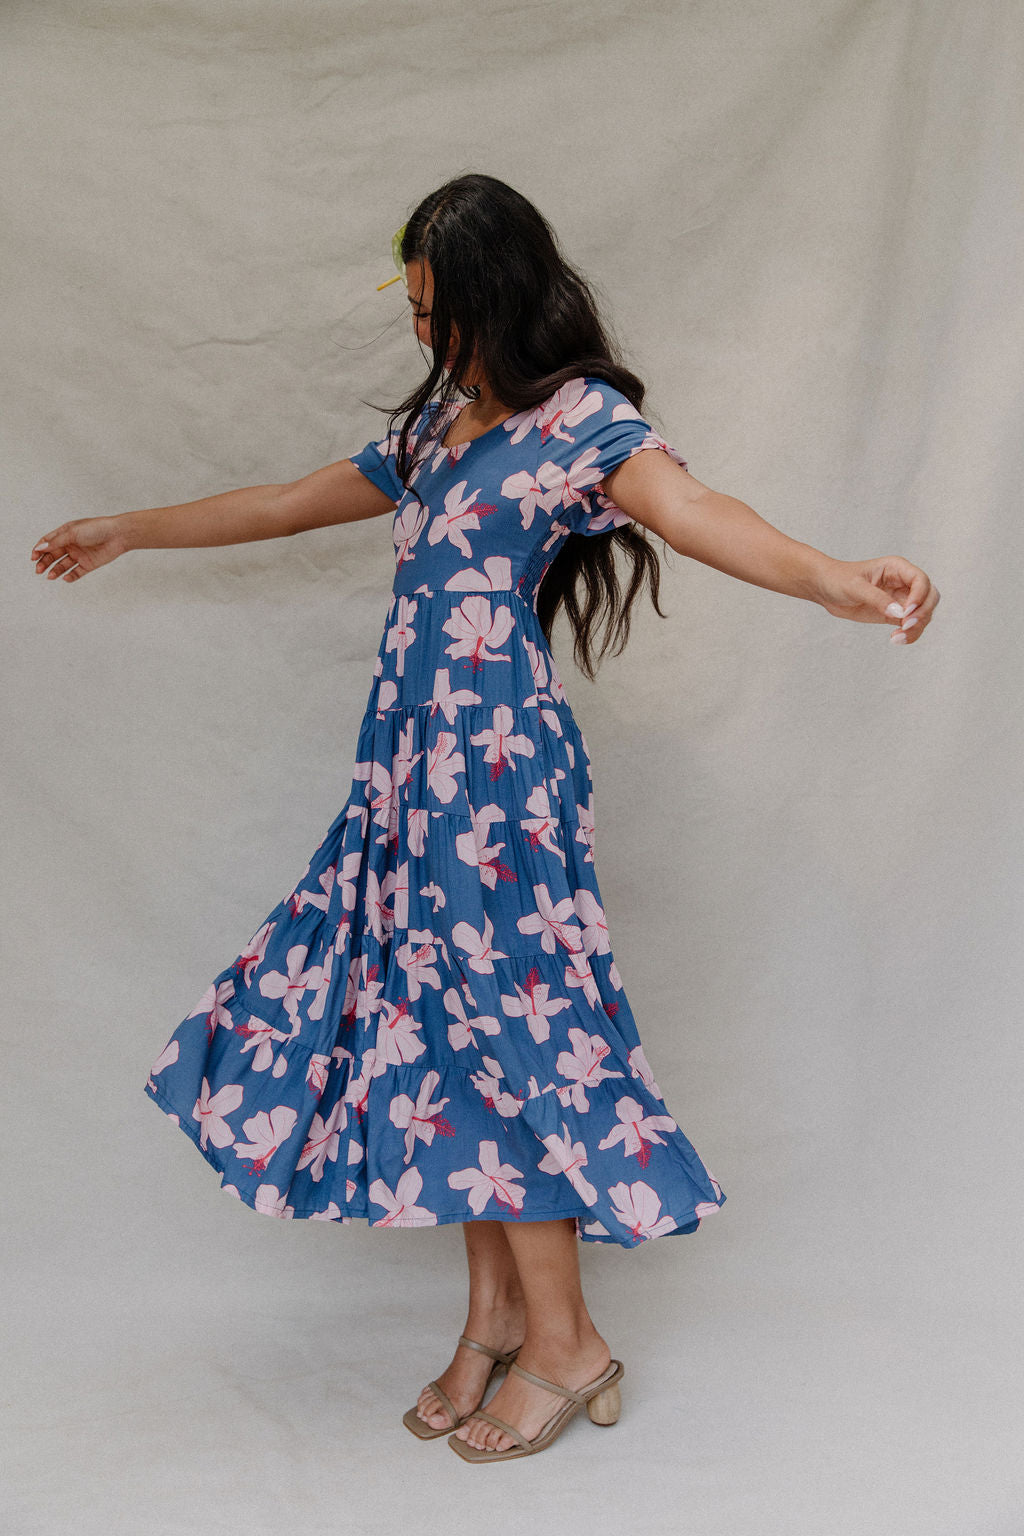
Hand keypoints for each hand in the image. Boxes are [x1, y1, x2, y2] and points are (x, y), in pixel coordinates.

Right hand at [30, 516, 130, 582]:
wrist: (118, 535)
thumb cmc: (96, 528)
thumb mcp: (72, 533)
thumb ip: (56, 542)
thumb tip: (39, 548)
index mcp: (65, 533)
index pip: (47, 542)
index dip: (39, 549)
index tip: (33, 557)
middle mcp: (71, 544)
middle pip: (53, 555)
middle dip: (44, 562)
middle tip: (38, 570)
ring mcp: (79, 555)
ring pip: (63, 565)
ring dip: (55, 571)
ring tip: (50, 576)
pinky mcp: (88, 564)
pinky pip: (76, 572)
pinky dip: (70, 576)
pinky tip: (65, 578)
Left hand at [813, 556, 939, 644]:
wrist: (825, 589)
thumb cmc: (838, 579)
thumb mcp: (855, 587)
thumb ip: (877, 599)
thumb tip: (898, 613)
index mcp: (897, 568)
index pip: (921, 580)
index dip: (919, 596)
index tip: (906, 612)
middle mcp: (903, 582)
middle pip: (929, 597)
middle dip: (922, 613)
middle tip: (905, 625)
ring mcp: (900, 599)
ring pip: (923, 614)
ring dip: (916, 628)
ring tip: (897, 638)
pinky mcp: (894, 614)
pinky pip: (910, 625)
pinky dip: (909, 634)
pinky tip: (896, 639)